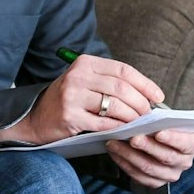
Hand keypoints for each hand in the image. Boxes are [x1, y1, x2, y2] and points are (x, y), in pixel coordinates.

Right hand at [0, 54, 163, 144]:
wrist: (35, 118)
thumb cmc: (69, 100)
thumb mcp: (87, 82)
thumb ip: (111, 83)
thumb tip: (147, 95)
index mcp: (85, 63)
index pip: (123, 70)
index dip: (144, 83)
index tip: (158, 96)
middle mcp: (78, 76)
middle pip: (121, 88)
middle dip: (140, 102)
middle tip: (148, 113)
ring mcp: (72, 96)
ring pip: (114, 105)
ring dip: (132, 116)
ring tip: (138, 122)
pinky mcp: (70, 116)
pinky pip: (104, 123)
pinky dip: (118, 128)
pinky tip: (124, 130)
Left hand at [107, 128, 193, 188]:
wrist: (164, 147)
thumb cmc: (167, 130)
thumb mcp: (170, 124)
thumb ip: (163, 122)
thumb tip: (145, 118)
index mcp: (191, 146)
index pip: (185, 143)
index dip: (172, 138)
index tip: (158, 132)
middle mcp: (183, 163)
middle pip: (165, 156)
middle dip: (147, 147)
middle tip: (133, 138)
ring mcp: (169, 175)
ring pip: (148, 168)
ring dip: (129, 155)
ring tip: (115, 143)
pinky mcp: (155, 183)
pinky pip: (137, 175)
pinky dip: (124, 163)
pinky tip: (114, 153)